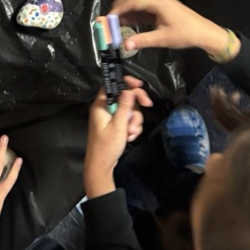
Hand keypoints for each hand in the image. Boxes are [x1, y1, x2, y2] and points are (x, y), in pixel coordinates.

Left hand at [84, 78, 152, 197]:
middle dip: (135, 107)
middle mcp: (105, 108)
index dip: (127, 82)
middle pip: (126, 97)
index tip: (140, 85)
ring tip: (131, 133)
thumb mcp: (118, 125)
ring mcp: (110, 117)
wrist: (101, 167)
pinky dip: (132, 127)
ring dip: (135, 121)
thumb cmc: (107, 146)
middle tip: (148, 106)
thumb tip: (128, 89)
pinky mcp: (115, 125)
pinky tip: (130, 137)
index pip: (113, 85)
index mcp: (101, 104)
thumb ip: (124, 106)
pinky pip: (128, 120)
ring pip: (129, 110)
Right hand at [110, 0, 237, 58]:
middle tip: (110, 18)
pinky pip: (143, 4)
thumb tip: (124, 44)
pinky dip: (134, 11)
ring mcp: (159, 0)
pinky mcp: (161, 5)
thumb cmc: (185, 34)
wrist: (203, 32)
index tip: (108, 19)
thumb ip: (142, 40)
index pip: (132, 1)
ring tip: (117, 22)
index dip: (118, 9)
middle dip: (119, 5)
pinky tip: (129, 22)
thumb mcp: (162, 39)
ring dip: (126, 8)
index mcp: (157, 2)